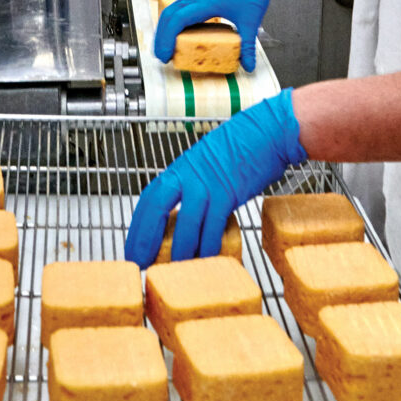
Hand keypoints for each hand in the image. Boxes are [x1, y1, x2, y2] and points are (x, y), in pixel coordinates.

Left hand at [124, 92, 305, 264]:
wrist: (267, 130)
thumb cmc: (241, 145)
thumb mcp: (207, 162)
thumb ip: (193, 183)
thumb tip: (184, 210)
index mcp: (181, 168)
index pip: (149, 198)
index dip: (138, 224)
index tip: (132, 246)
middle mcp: (189, 175)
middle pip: (156, 207)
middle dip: (145, 237)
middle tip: (140, 261)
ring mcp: (207, 183)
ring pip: (185, 221)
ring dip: (178, 249)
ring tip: (173, 269)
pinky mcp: (228, 192)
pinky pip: (213, 225)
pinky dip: (208, 245)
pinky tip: (206, 258)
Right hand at [153, 0, 296, 71]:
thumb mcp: (251, 22)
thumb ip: (248, 47)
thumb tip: (248, 67)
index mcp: (207, 2)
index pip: (178, 19)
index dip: (166, 38)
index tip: (165, 55)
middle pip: (169, 14)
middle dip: (161, 36)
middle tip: (162, 56)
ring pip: (173, 9)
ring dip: (166, 28)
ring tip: (167, 47)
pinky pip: (181, 7)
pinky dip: (175, 21)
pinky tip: (180, 34)